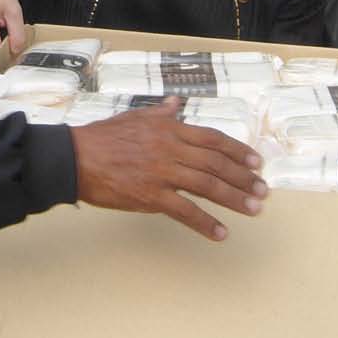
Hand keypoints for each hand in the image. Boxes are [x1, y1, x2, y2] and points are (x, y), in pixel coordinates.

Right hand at [71, 99, 266, 240]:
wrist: (75, 158)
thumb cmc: (102, 137)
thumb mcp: (135, 117)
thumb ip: (161, 114)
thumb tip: (176, 105)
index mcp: (168, 129)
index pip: (212, 139)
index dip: (238, 151)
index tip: (256, 163)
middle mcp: (170, 149)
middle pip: (216, 163)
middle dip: (243, 178)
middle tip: (262, 191)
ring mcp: (161, 173)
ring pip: (207, 186)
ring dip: (233, 199)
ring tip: (253, 209)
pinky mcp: (150, 196)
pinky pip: (184, 211)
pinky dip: (205, 223)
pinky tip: (221, 232)